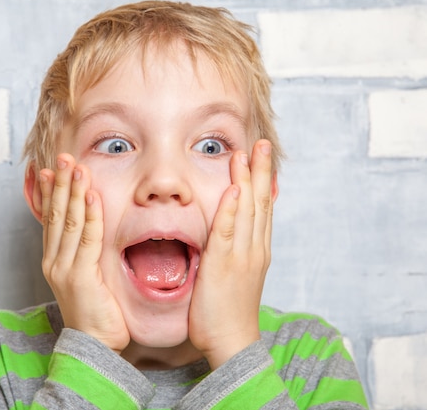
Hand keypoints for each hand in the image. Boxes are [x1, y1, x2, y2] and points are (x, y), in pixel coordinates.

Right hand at [39, 153, 129, 352]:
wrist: (93, 347)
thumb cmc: (95, 313)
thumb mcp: (85, 278)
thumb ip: (84, 254)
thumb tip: (90, 231)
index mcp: (54, 260)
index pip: (50, 220)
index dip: (50, 193)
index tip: (51, 170)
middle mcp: (53, 261)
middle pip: (56, 215)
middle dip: (60, 183)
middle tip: (63, 157)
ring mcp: (63, 269)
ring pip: (68, 222)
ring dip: (73, 191)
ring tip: (75, 166)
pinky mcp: (78, 277)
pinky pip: (87, 239)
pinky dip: (89, 215)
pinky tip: (90, 194)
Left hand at [188, 140, 274, 368]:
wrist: (232, 341)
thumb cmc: (229, 310)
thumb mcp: (237, 273)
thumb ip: (235, 249)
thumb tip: (229, 230)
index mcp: (256, 249)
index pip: (263, 208)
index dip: (262, 180)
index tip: (261, 157)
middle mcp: (253, 248)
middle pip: (260, 203)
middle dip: (261, 171)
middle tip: (262, 144)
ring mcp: (241, 255)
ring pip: (247, 211)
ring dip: (247, 181)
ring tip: (247, 154)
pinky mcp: (223, 264)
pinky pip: (228, 232)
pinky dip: (232, 210)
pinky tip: (234, 191)